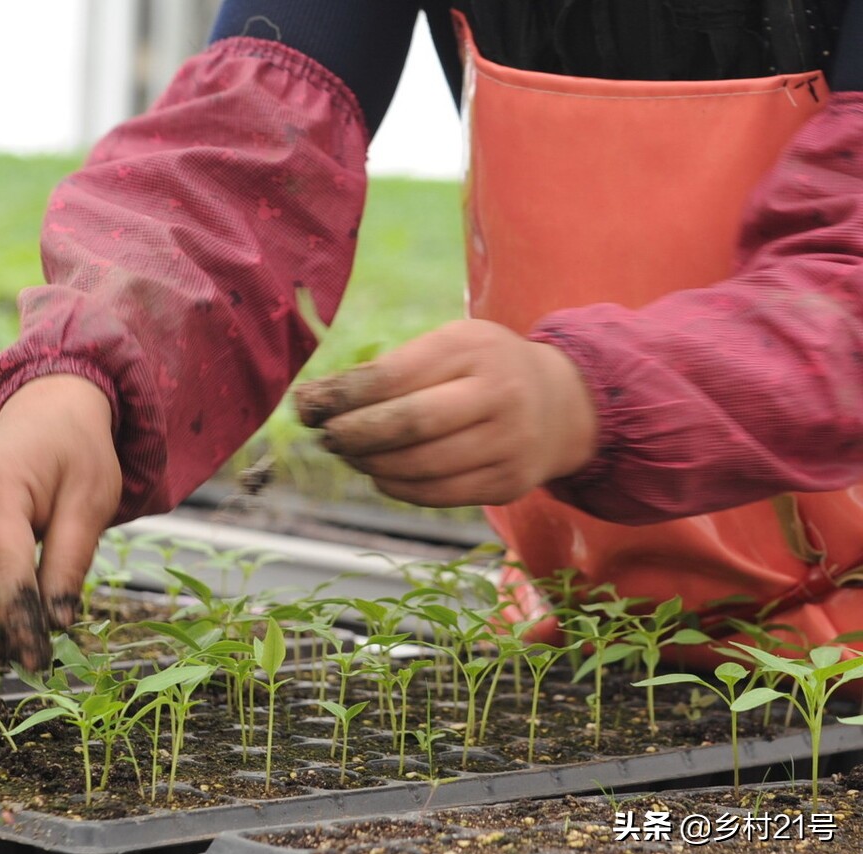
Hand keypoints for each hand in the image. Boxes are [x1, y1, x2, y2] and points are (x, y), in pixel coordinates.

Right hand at [0, 375, 121, 669]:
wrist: (45, 417)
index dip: (21, 620)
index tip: (42, 659)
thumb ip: (72, 560)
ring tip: (31, 651)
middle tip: (38, 663)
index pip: (2, 571)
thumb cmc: (75, 455)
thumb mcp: (91, 501)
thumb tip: (57, 622)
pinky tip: (18, 627)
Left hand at [293, 320, 597, 507]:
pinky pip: (436, 493)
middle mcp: (498, 395)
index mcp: (474, 349)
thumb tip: (317, 400)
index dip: (343, 394)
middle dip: (353, 434)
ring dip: (370, 463)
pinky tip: (379, 471)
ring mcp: (508, 444)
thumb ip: (392, 367)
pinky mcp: (507, 484)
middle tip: (324, 435)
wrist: (562, 405)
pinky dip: (396, 486)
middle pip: (408, 424)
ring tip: (347, 452)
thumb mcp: (450, 345)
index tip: (306, 404)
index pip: (394, 375)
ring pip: (419, 466)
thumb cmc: (485, 368)